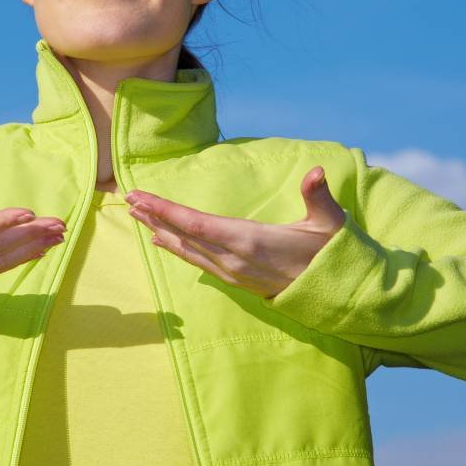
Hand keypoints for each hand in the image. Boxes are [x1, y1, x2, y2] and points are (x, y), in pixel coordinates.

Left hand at [124, 166, 345, 298]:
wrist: (336, 294)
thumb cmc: (330, 253)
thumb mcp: (329, 222)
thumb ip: (318, 196)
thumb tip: (316, 171)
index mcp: (250, 240)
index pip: (197, 224)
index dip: (166, 210)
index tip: (141, 197)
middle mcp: (234, 258)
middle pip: (184, 235)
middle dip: (154, 216)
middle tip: (128, 199)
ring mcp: (232, 271)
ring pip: (187, 249)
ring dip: (160, 230)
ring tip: (137, 215)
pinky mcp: (234, 279)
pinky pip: (197, 261)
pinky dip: (176, 247)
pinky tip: (162, 239)